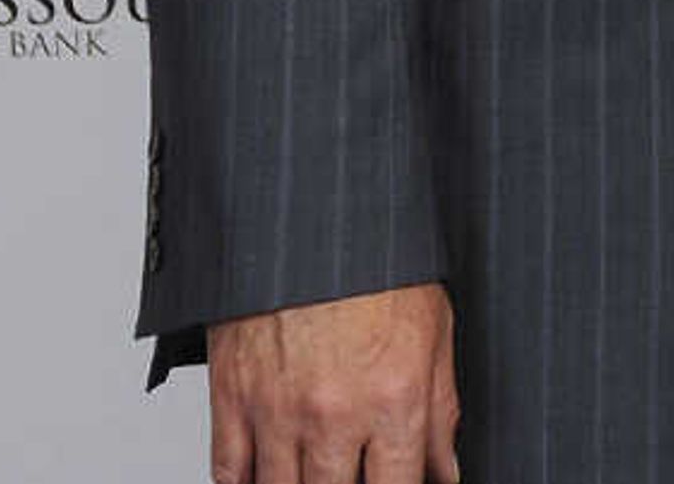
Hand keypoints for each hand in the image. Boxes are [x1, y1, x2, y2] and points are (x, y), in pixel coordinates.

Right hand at [205, 282, 460, 483]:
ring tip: (313, 473)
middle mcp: (334, 415)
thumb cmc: (380, 266)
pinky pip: (228, 472)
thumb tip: (445, 472)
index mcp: (393, 402)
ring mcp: (277, 410)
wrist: (315, 216)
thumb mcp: (433, 334)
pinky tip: (262, 479)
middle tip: (349, 470)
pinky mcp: (232, 396)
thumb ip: (440, 415)